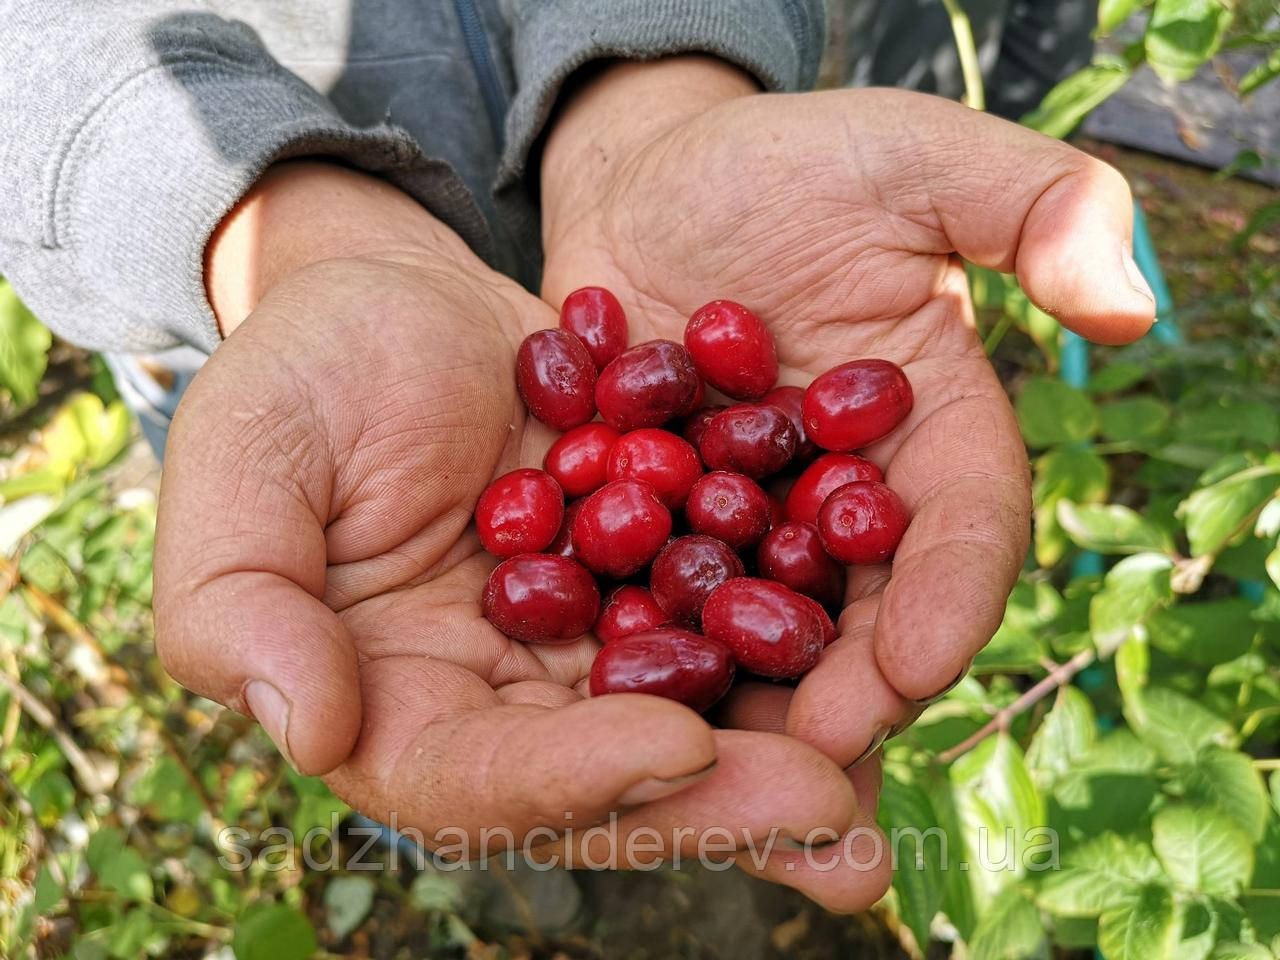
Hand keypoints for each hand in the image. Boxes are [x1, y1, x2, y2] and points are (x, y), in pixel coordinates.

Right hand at [154, 161, 891, 910]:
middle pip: (611, 783)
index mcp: (395, 707)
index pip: (478, 783)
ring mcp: (589, 649)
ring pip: (692, 726)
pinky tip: (886, 661)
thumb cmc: (302, 374)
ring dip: (784, 759)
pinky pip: (732, 629)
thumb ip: (239, 605)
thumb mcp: (245, 467)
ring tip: (875, 782)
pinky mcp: (656, 582)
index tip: (671, 748)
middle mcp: (505, 704)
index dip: (572, 779)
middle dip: (718, 801)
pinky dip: (802, 655)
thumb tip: (309, 733)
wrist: (399, 298)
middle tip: (828, 809)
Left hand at [540, 58, 1155, 768]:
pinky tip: (606, 697)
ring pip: (758, 627)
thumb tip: (1125, 304)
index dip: (952, 596)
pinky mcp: (652, 527)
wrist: (650, 182)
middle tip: (809, 758)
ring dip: (740, 698)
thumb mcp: (910, 155)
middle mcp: (846, 501)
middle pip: (865, 609)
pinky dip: (636, 643)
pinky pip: (648, 594)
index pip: (965, 527)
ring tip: (707, 760)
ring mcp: (746, 526)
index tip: (925, 665)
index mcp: (930, 432)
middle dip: (845, 686)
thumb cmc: (786, 161)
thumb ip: (1030, 206)